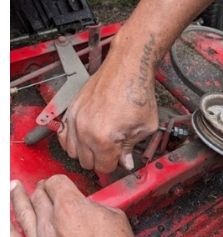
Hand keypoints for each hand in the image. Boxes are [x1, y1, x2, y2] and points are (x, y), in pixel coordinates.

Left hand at [10, 176, 181, 236]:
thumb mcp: (117, 222)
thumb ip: (96, 209)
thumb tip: (89, 209)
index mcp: (71, 208)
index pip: (56, 183)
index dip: (60, 181)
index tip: (62, 184)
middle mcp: (51, 224)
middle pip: (39, 197)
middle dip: (42, 190)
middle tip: (43, 188)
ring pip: (23, 215)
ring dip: (19, 199)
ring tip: (15, 189)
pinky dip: (8, 230)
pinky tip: (7, 222)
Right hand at [59, 32, 159, 171]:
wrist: (126, 69)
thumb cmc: (137, 94)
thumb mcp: (145, 128)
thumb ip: (131, 148)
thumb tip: (125, 162)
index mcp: (104, 139)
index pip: (103, 167)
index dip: (114, 166)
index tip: (120, 160)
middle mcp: (84, 131)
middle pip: (86, 162)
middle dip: (101, 160)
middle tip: (114, 151)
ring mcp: (75, 120)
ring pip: (72, 151)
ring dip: (86, 152)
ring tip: (101, 143)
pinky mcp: (70, 110)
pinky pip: (63, 135)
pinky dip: (73, 140)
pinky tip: (86, 137)